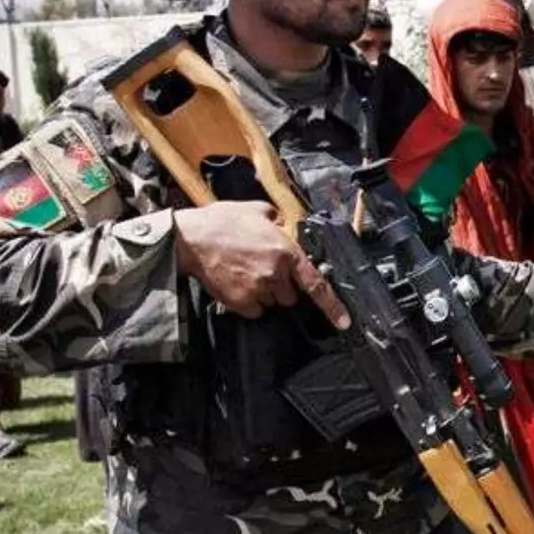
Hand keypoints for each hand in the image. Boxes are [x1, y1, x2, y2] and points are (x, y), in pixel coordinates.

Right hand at [172, 202, 348, 327]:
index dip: (333, 306)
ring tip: (244, 272)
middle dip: (281, 286)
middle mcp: (276, 273)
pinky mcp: (241, 302)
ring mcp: (258, 289)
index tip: (344, 322)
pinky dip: (249, 302)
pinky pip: (254, 310)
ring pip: (272, 302)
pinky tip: (236, 283)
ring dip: (264, 293)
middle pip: (291, 295)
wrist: (189, 238)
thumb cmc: (221, 222)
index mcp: (286, 252)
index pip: (316, 284)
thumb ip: (278, 220)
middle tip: (261, 268)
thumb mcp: (257, 211)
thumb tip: (285, 225)